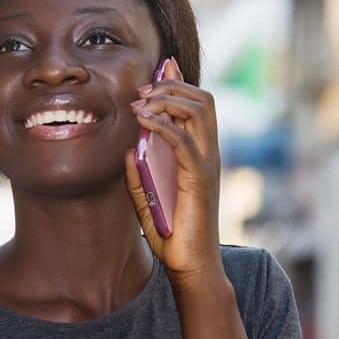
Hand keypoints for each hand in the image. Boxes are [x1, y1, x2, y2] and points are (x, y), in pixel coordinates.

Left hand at [123, 57, 223, 287]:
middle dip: (172, 85)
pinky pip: (183, 139)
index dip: (180, 83)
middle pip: (203, 99)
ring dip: (167, 98)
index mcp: (201, 156)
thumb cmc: (173, 238)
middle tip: (142, 88)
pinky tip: (142, 121)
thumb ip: (139, 175)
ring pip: (198, 110)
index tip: (157, 70)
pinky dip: (162, 123)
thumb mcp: (149, 200)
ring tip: (141, 101)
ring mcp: (207, 165)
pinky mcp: (199, 179)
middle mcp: (209, 155)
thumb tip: (129, 149)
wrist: (190, 268)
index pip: (199, 106)